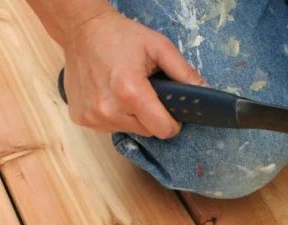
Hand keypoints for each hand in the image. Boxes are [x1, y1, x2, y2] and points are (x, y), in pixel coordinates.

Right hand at [61, 9, 204, 138]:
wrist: (81, 31)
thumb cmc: (121, 36)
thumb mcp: (159, 47)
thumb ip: (184, 73)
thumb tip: (206, 93)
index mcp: (130, 92)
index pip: (163, 130)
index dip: (172, 122)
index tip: (171, 111)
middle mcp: (109, 110)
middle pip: (147, 131)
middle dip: (152, 116)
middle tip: (145, 92)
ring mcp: (93, 116)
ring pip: (128, 130)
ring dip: (132, 116)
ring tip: (125, 91)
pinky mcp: (82, 118)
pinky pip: (110, 126)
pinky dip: (114, 115)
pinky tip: (109, 94)